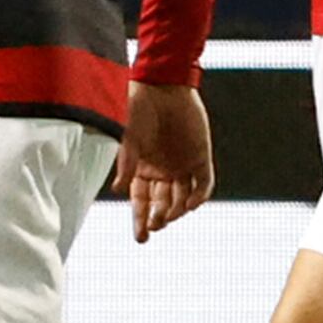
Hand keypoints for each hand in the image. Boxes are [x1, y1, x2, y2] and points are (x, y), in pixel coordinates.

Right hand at [112, 81, 213, 239]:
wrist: (162, 84)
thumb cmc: (137, 107)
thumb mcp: (127, 137)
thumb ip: (126, 163)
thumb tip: (119, 190)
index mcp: (142, 168)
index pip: (140, 201)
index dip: (140, 219)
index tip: (140, 238)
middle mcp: (162, 171)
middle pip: (161, 204)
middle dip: (156, 220)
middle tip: (152, 230)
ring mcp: (183, 165)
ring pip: (182, 199)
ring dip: (176, 210)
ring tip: (168, 216)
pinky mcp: (201, 157)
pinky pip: (203, 184)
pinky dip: (198, 196)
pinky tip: (189, 205)